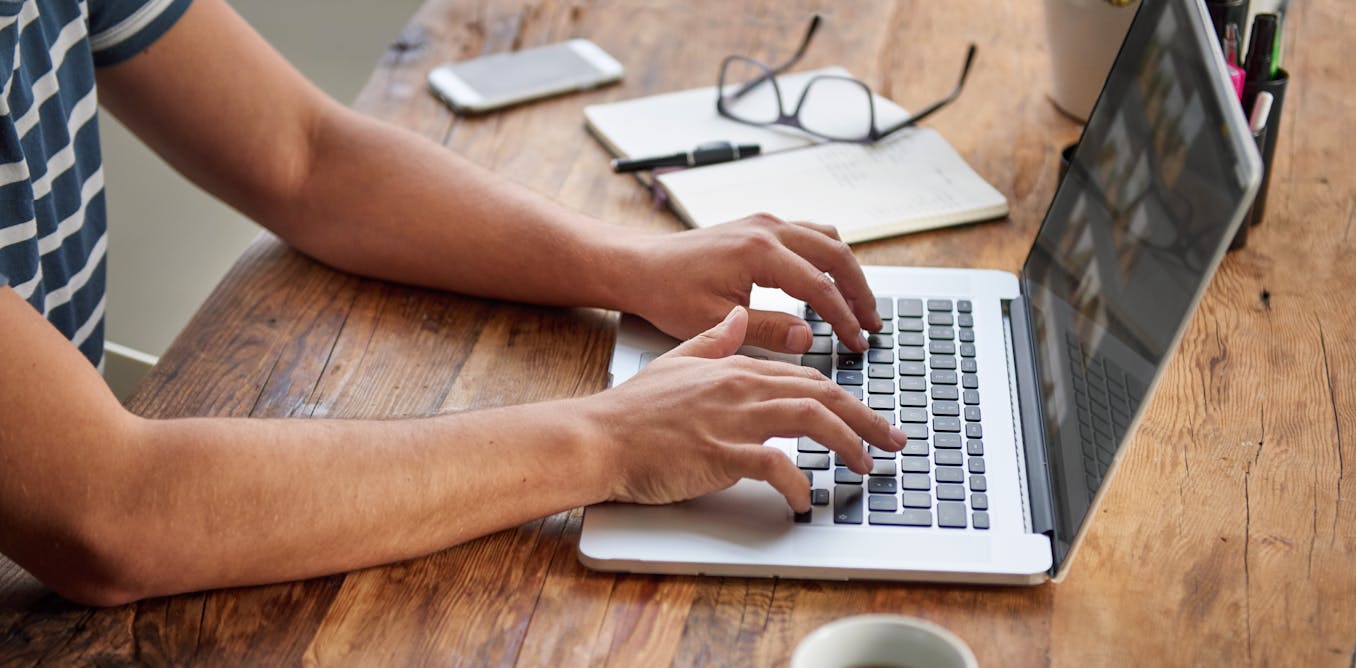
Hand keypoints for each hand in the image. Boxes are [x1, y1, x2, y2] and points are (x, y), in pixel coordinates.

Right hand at [589, 306, 907, 511]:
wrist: (598, 435)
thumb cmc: (634, 410)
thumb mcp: (678, 361)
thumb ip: (714, 340)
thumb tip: (738, 317)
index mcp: (737, 367)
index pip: (808, 378)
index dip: (847, 398)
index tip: (870, 417)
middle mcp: (742, 388)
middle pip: (823, 396)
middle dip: (867, 419)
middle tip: (895, 442)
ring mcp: (733, 419)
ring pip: (811, 421)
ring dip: (848, 445)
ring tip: (866, 467)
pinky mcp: (720, 453)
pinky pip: (775, 466)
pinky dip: (797, 484)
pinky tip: (804, 500)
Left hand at [619, 213, 882, 353]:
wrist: (641, 266)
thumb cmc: (668, 293)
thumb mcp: (716, 321)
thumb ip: (767, 330)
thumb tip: (809, 339)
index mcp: (759, 252)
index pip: (819, 286)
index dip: (844, 317)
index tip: (857, 342)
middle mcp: (767, 229)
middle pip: (836, 255)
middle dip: (859, 292)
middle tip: (872, 325)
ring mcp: (765, 222)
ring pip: (827, 239)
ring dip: (848, 271)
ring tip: (860, 305)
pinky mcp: (760, 225)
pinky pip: (810, 234)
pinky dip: (829, 257)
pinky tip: (833, 282)